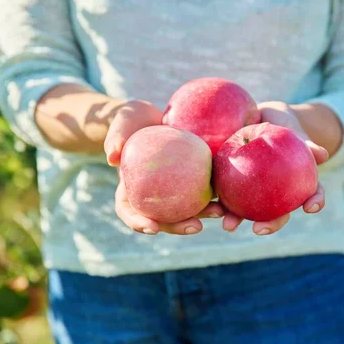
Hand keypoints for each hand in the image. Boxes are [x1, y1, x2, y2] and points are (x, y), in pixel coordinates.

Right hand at [105, 100, 224, 234]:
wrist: (154, 115)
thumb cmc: (132, 119)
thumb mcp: (122, 122)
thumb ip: (115, 136)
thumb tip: (112, 157)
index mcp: (131, 189)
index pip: (129, 211)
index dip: (139, 223)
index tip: (152, 228)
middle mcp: (153, 196)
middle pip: (163, 218)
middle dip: (179, 226)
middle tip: (196, 226)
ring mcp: (173, 190)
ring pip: (187, 209)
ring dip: (204, 214)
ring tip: (220, 212)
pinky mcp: (191, 179)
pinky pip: (203, 189)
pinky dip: (216, 194)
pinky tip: (231, 193)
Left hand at [222, 101, 328, 235]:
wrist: (258, 116)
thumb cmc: (281, 123)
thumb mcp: (292, 128)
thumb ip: (304, 141)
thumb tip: (322, 154)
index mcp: (298, 183)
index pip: (310, 194)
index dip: (314, 202)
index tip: (310, 208)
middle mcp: (278, 193)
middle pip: (277, 213)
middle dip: (270, 224)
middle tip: (259, 229)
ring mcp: (255, 192)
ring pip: (249, 210)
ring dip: (239, 220)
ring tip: (228, 226)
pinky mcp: (233, 185)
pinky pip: (226, 194)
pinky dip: (218, 202)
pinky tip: (210, 206)